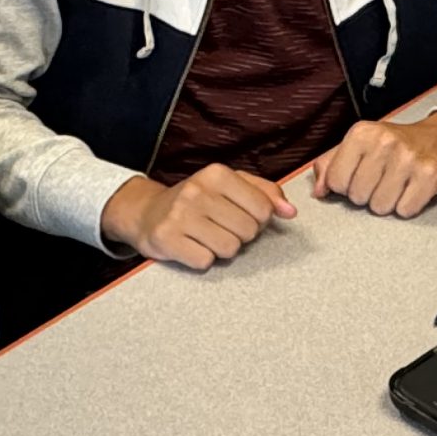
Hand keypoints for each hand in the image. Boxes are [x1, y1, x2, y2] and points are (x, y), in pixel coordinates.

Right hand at [102, 164, 296, 268]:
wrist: (146, 212)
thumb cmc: (196, 200)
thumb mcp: (229, 185)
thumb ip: (264, 193)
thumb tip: (291, 211)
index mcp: (217, 173)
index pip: (264, 209)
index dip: (258, 219)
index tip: (240, 215)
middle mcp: (197, 190)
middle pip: (248, 231)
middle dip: (240, 235)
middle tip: (220, 227)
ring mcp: (180, 215)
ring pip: (229, 249)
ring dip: (222, 249)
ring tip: (206, 237)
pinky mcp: (166, 239)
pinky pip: (205, 262)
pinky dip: (202, 259)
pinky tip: (191, 246)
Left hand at [308, 113, 436, 217]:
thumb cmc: (398, 143)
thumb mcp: (361, 144)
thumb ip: (332, 164)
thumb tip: (319, 191)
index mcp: (362, 133)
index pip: (336, 181)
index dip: (346, 185)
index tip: (361, 175)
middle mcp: (384, 142)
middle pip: (358, 197)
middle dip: (368, 194)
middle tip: (383, 179)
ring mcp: (408, 158)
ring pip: (380, 207)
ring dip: (388, 202)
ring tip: (398, 184)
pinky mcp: (429, 175)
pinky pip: (405, 210)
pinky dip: (408, 205)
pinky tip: (412, 189)